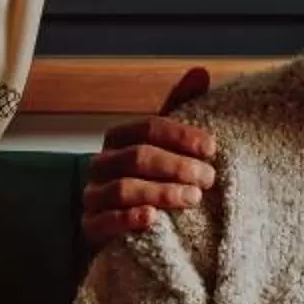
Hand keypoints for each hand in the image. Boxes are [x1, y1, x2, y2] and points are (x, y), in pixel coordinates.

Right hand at [79, 68, 221, 245]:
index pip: (148, 128)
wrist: (123, 231)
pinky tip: (152, 219)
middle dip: (176, 166)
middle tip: (208, 178)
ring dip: (161, 192)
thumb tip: (200, 72)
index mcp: (120, 139)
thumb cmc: (149, 182)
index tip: (211, 148)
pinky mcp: (91, 227)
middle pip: (137, 157)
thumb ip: (181, 110)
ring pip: (123, 188)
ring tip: (192, 198)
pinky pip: (105, 221)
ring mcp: (94, 196)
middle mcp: (102, 163)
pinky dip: (128, 218)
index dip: (180, 135)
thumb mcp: (166, 147)